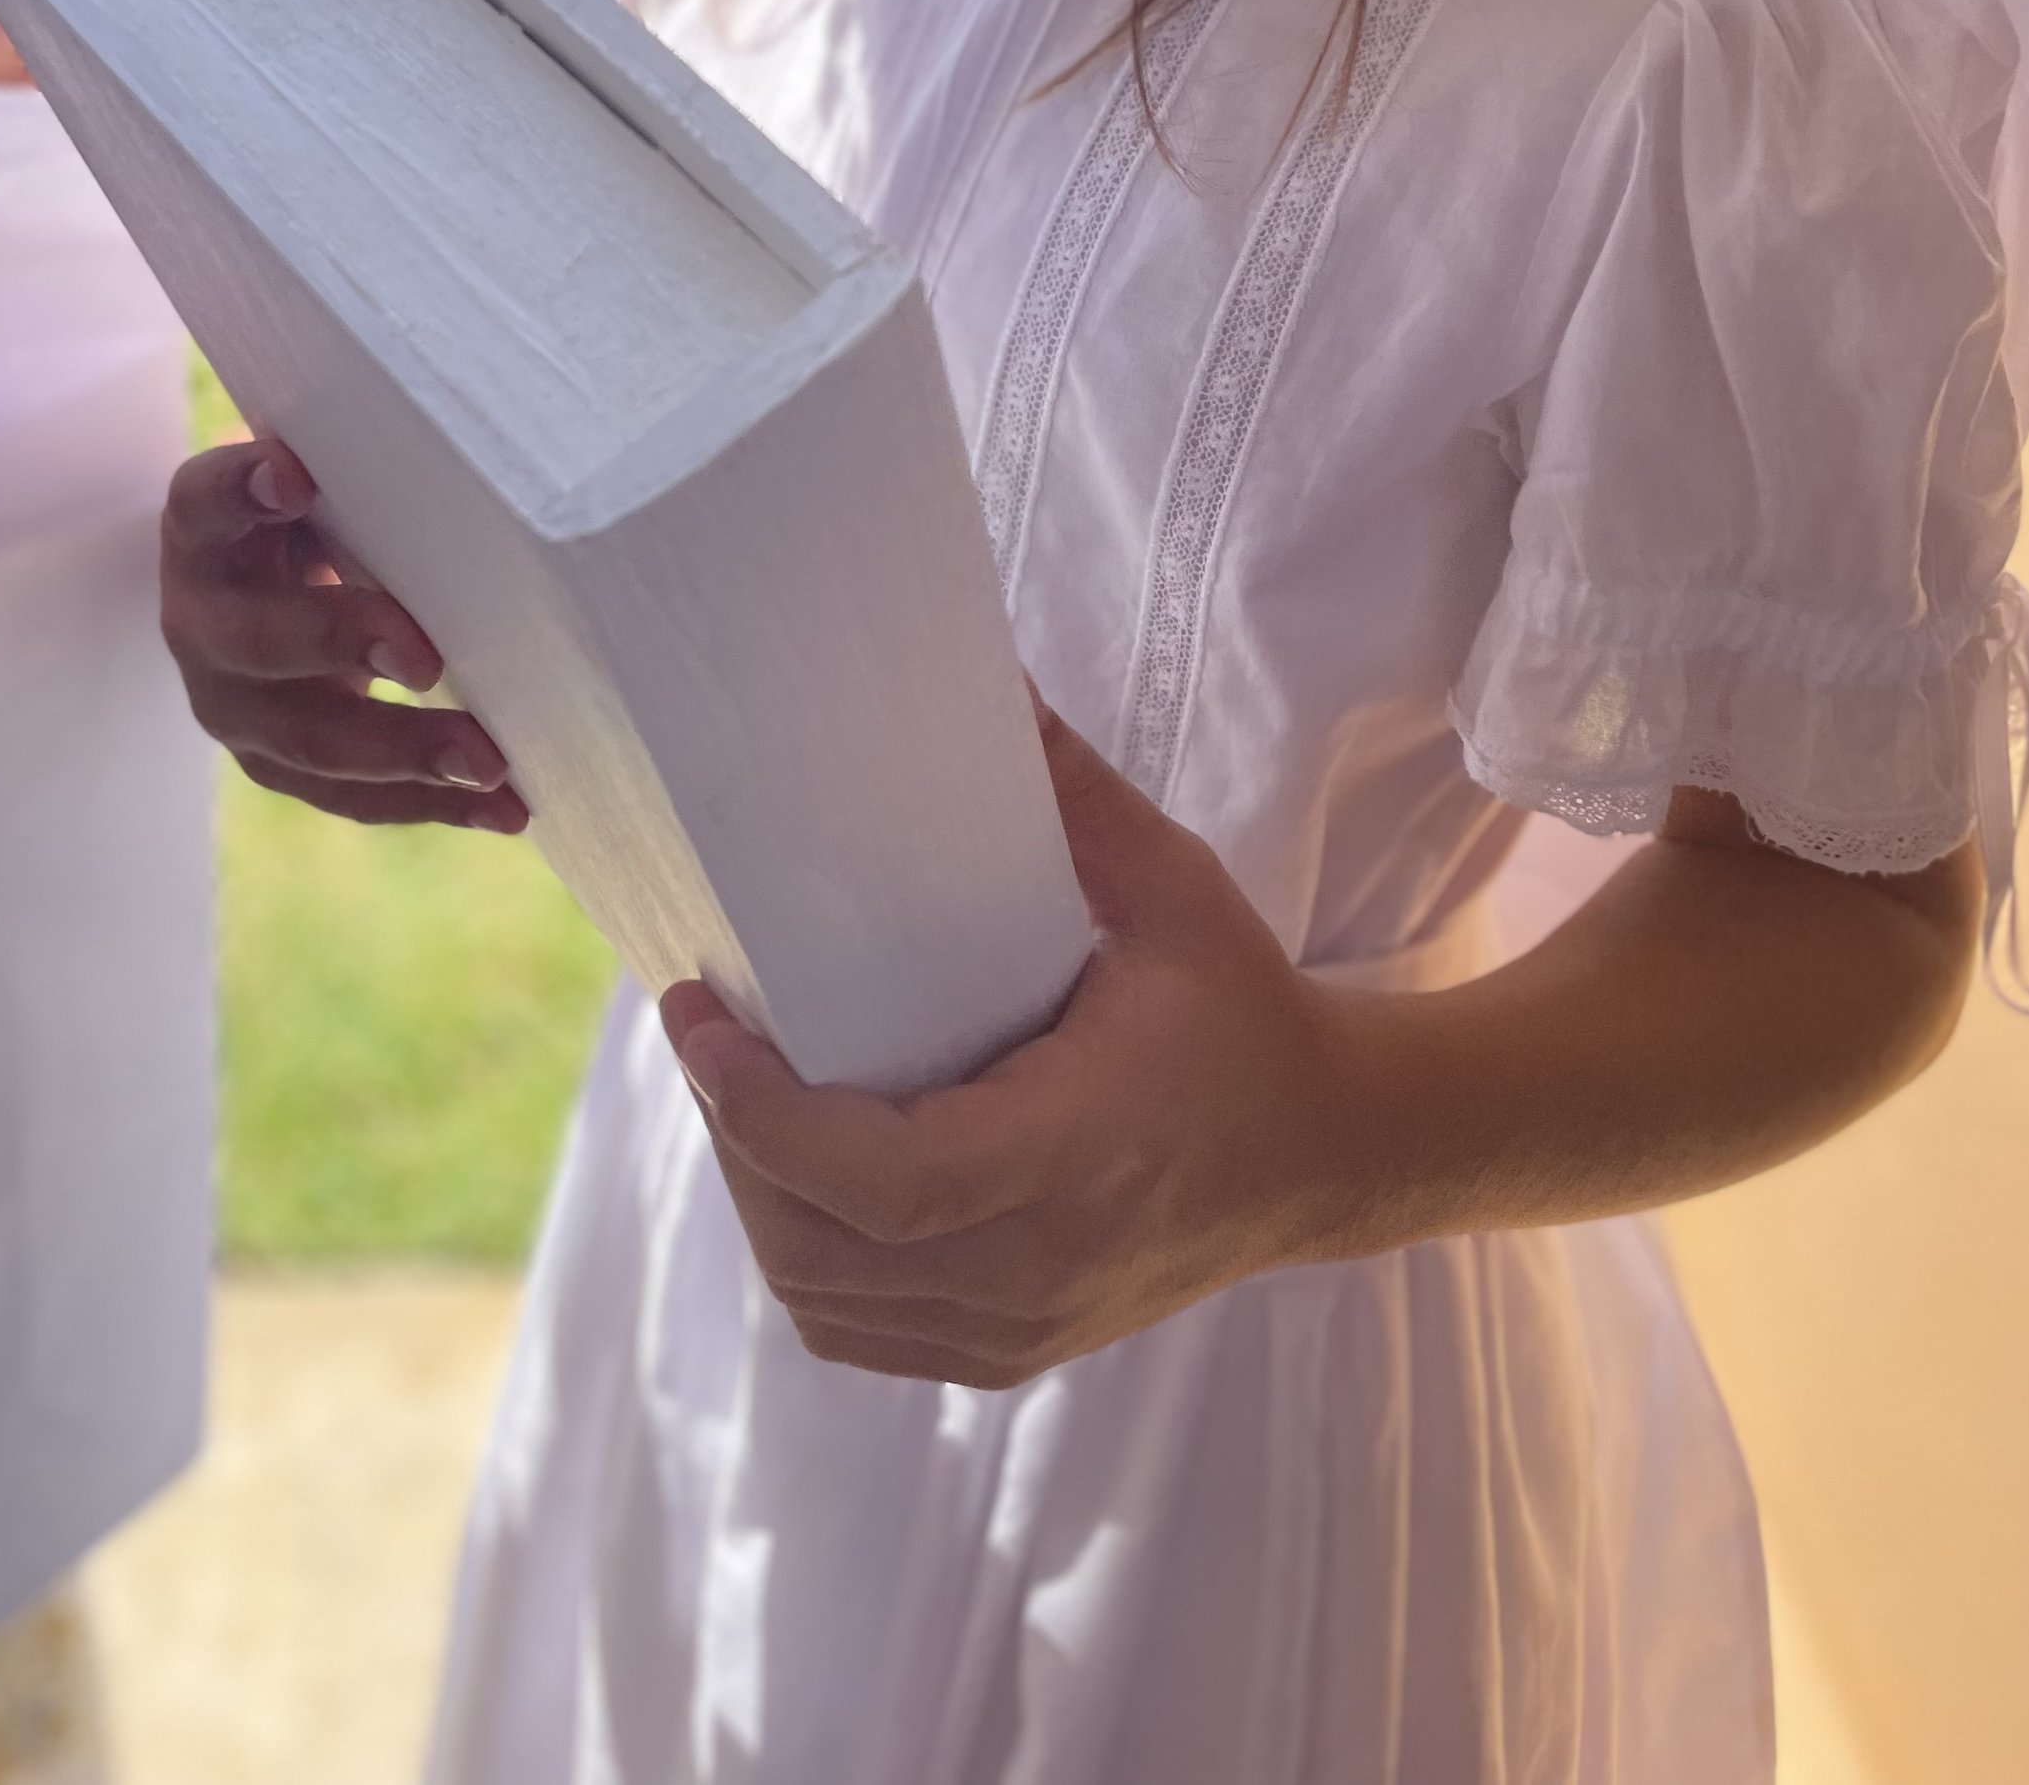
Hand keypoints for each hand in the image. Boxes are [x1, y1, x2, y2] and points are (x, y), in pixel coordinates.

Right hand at [160, 435, 527, 831]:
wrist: (271, 578)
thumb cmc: (322, 504)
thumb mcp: (323, 470)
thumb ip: (362, 466)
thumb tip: (476, 445)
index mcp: (202, 527)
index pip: (208, 501)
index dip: (243, 489)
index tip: (295, 478)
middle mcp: (200, 618)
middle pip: (258, 642)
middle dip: (344, 646)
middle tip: (427, 659)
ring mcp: (232, 703)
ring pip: (307, 742)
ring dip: (403, 756)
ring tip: (490, 765)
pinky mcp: (276, 763)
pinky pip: (350, 796)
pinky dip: (430, 803)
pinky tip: (505, 809)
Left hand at [660, 699, 1368, 1388]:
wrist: (1326, 1151)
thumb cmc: (1241, 1011)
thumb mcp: (1173, 886)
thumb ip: (1076, 794)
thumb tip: (993, 679)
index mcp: (1080, 1151)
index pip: (885, 1182)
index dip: (768, 1116)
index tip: (703, 1019)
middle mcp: (1043, 1263)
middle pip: (825, 1245)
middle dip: (737, 1140)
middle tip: (708, 1032)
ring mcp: (1024, 1323)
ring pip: (828, 1301)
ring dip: (760, 1202)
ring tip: (740, 1094)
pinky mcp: (1012, 1349)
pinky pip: (863, 1331)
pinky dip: (807, 1262)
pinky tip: (795, 1178)